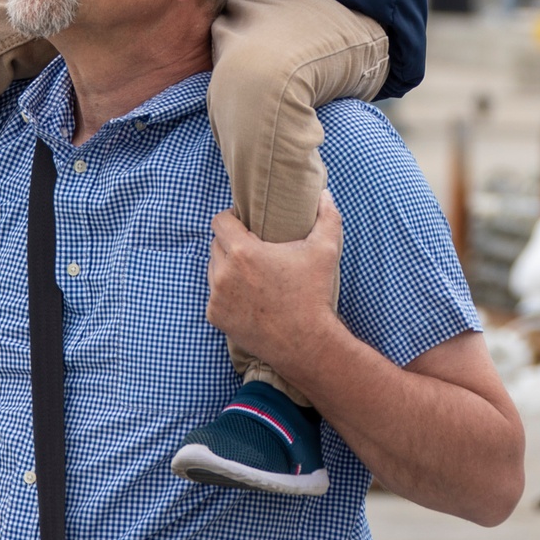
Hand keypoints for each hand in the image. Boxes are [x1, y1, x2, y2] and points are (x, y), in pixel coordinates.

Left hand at [206, 189, 341, 375]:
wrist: (307, 344)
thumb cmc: (313, 294)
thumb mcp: (325, 250)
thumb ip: (327, 217)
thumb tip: (326, 194)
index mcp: (243, 251)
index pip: (219, 221)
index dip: (231, 219)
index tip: (245, 226)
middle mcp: (223, 273)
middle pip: (216, 244)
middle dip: (231, 244)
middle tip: (253, 252)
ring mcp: (216, 296)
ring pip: (213, 269)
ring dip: (226, 268)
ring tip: (250, 274)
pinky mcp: (215, 316)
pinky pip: (214, 295)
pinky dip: (225, 294)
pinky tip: (247, 297)